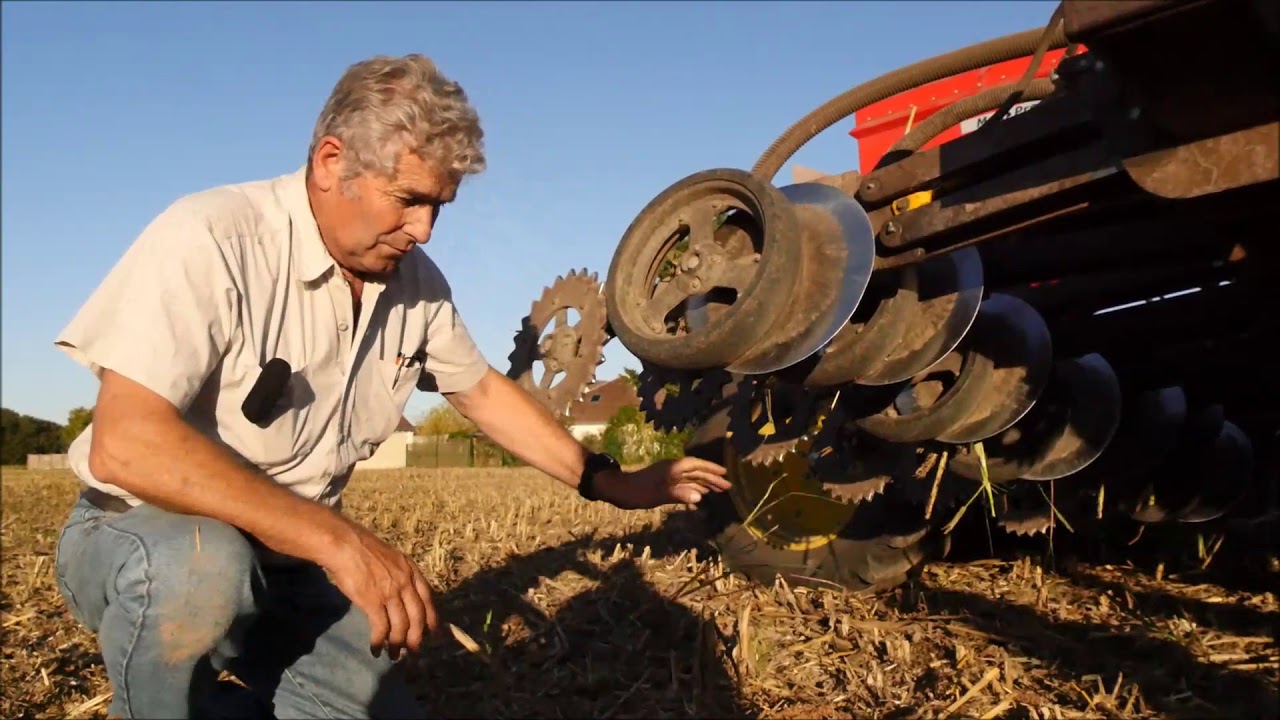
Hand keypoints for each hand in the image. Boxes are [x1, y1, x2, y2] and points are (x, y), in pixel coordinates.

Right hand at [322, 524, 441, 659]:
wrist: (345, 545)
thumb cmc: (364, 550)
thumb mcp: (392, 558)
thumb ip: (400, 575)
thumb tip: (402, 595)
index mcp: (411, 571)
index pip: (428, 600)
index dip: (433, 620)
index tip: (435, 635)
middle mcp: (405, 583)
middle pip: (417, 617)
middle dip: (417, 638)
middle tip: (414, 653)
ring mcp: (390, 593)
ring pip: (401, 626)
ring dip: (397, 644)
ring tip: (393, 656)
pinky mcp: (373, 602)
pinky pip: (381, 628)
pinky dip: (379, 642)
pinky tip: (375, 649)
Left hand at [599, 456, 730, 509]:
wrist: (617, 490)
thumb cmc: (637, 491)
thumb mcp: (658, 495)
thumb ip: (678, 495)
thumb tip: (700, 497)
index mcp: (672, 468)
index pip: (696, 465)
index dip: (711, 468)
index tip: (725, 473)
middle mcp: (672, 469)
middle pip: (696, 471)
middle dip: (711, 478)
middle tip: (727, 487)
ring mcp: (668, 476)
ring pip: (690, 478)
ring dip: (704, 483)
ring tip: (718, 490)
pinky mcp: (663, 483)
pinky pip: (683, 484)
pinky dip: (693, 488)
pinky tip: (700, 494)